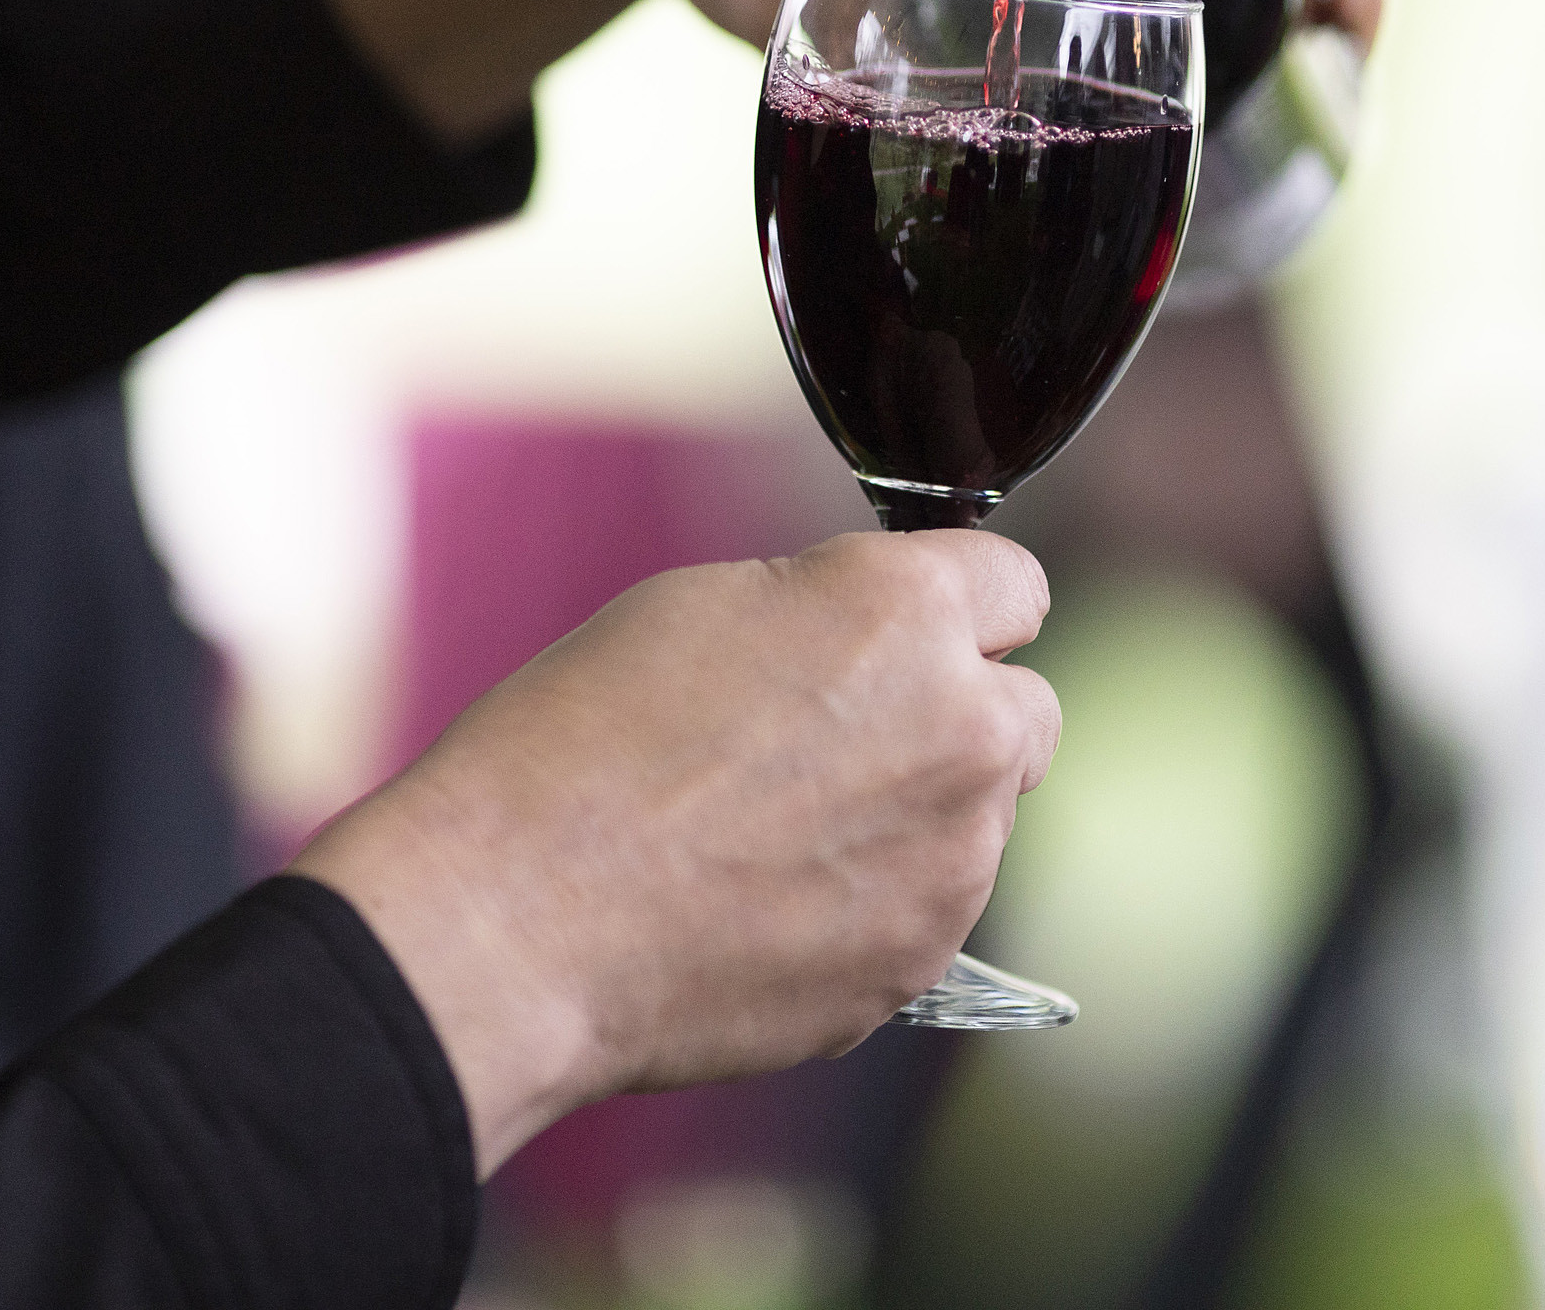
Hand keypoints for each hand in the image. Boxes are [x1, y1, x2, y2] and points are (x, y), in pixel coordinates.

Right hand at [289, 530, 1058, 1173]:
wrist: (519, 921)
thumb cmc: (580, 747)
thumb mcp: (701, 606)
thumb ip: (831, 612)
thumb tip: (880, 642)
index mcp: (905, 611)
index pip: (1015, 586)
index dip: (957, 608)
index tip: (918, 635)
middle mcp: (963, 727)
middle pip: (1026, 711)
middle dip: (960, 716)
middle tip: (847, 743)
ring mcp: (955, 857)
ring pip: (980, 820)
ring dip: (918, 818)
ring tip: (776, 837)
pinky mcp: (922, 959)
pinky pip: (929, 912)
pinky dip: (875, 906)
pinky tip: (768, 904)